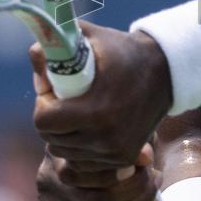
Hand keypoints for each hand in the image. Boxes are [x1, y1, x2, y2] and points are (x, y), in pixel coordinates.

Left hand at [31, 22, 172, 168]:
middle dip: (51, 121)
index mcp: (95, 110)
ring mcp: (116, 151)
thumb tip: (34, 56)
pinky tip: (90, 127)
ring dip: (65, 136)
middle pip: (52, 140)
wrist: (167, 71)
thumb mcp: (91, 39)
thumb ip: (57, 46)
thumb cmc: (123, 51)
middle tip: (64, 102)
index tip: (53, 92)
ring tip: (78, 113)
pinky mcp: (125, 158)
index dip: (42, 105)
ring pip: (67, 153)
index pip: (43, 122)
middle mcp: (106, 137)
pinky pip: (85, 161)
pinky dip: (81, 147)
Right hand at [36, 142, 161, 200]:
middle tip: (157, 178)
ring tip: (157, 193)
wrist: (74, 155)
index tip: (147, 162)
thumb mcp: (109, 132)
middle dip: (136, 192)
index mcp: (56, 159)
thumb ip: (127, 141)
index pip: (91, 175)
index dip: (122, 172)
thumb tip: (148, 156)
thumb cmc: (98, 136)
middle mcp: (48, 188)